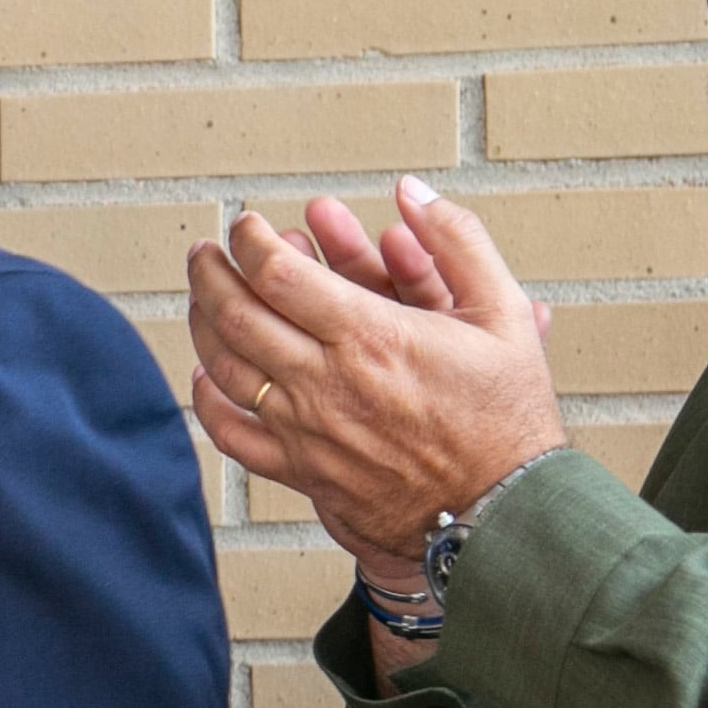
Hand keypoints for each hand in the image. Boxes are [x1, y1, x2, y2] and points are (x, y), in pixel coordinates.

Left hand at [186, 175, 570, 559]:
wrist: (502, 515)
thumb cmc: (506, 418)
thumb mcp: (503, 314)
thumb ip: (457, 242)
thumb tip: (412, 192)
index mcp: (370, 337)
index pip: (276, 272)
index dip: (249, 240)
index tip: (247, 225)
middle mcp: (326, 383)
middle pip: (236, 314)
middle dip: (212, 272)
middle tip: (206, 252)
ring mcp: (307, 430)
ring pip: (225, 367)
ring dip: (203, 324)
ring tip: (201, 298)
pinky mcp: (302, 471)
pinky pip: (232, 433)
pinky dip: (208, 399)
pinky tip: (206, 374)